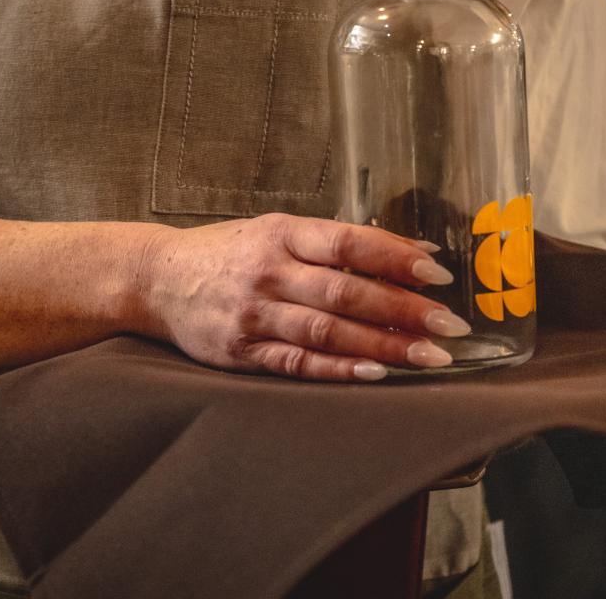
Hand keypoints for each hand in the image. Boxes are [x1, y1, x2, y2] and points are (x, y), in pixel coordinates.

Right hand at [135, 213, 466, 381]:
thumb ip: (337, 242)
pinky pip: (297, 364)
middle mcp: (268, 272)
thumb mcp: (276, 230)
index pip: (348, 243)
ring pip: (327, 332)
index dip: (396, 257)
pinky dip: (337, 370)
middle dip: (403, 309)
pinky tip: (374, 375)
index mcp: (281, 233)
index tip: (439, 272)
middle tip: (450, 326)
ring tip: (429, 358)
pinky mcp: (241, 352)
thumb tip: (414, 250)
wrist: (156, 278)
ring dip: (383, 346)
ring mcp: (253, 314)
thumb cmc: (229, 252)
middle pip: (344, 291)